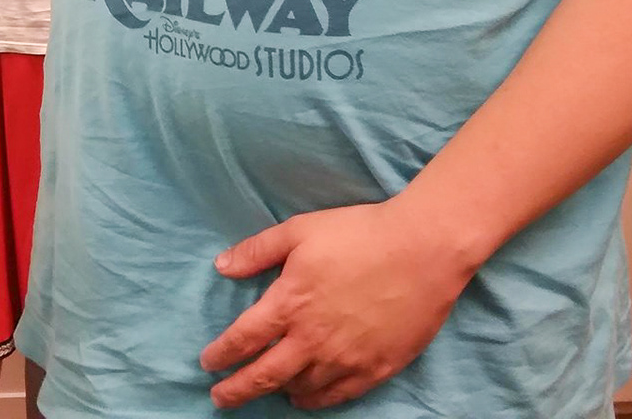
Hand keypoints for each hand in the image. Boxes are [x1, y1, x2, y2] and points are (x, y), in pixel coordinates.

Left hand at [200, 201, 476, 409]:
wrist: (423, 250)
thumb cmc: (360, 234)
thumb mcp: (300, 230)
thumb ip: (257, 251)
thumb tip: (221, 266)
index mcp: (289, 303)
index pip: (243, 339)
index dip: (221, 354)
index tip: (208, 363)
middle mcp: (312, 339)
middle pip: (264, 376)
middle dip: (236, 390)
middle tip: (219, 397)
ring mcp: (344, 359)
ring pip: (299, 389)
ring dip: (277, 392)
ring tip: (266, 390)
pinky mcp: (374, 369)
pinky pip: (335, 396)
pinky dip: (314, 400)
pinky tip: (305, 397)